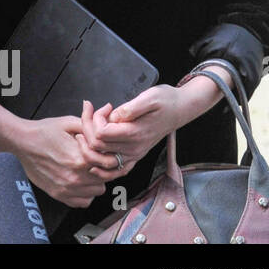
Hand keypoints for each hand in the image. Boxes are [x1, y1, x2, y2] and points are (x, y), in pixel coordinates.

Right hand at [11, 114, 108, 207]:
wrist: (20, 141)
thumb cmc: (42, 131)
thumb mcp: (68, 123)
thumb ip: (91, 126)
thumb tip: (106, 118)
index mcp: (80, 159)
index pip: (109, 164)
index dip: (107, 155)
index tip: (101, 151)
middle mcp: (75, 177)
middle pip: (106, 178)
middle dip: (101, 167)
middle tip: (92, 159)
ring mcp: (66, 188)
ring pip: (97, 191)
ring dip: (94, 181)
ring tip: (84, 169)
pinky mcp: (58, 194)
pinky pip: (83, 202)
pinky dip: (84, 194)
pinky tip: (79, 181)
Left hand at [78, 86, 195, 179]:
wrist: (180, 109)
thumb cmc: (165, 100)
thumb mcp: (149, 97)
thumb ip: (130, 109)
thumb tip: (113, 117)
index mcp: (135, 133)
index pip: (101, 133)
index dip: (94, 118)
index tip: (104, 107)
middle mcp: (134, 148)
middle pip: (97, 147)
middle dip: (87, 128)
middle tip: (92, 112)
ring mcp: (134, 155)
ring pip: (101, 161)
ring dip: (88, 146)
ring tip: (89, 128)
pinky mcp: (134, 156)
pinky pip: (114, 171)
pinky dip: (99, 166)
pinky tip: (93, 151)